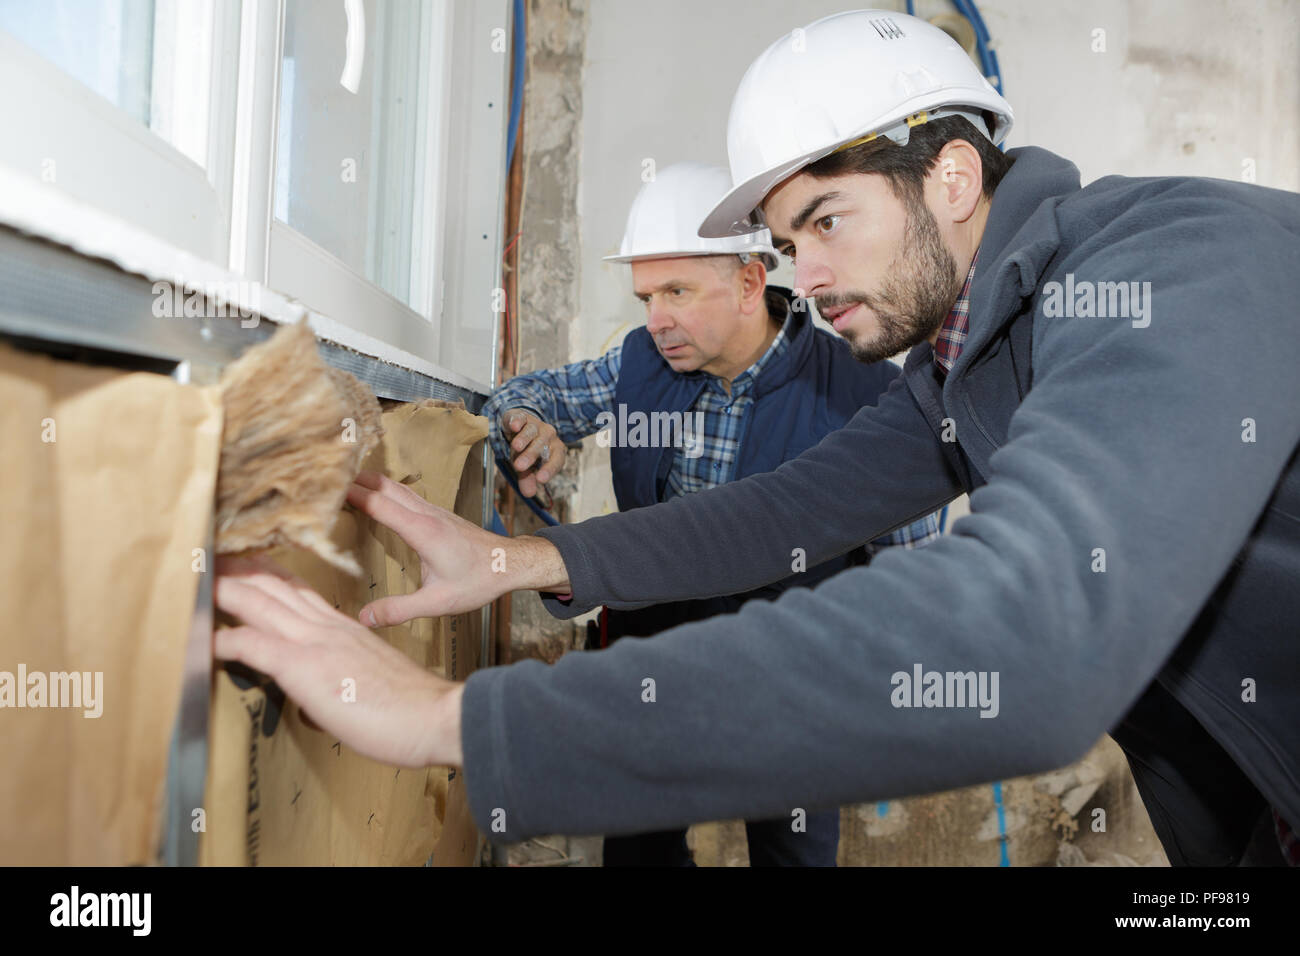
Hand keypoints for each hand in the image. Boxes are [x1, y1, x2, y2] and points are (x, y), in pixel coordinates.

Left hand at [213, 557, 462, 767]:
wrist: (435, 714)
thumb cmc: (409, 705)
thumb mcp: (371, 675)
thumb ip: (345, 670)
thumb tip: (323, 689)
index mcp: (343, 627)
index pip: (298, 589)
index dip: (268, 573)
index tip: (246, 561)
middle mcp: (326, 626)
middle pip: (273, 586)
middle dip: (237, 568)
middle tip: (209, 553)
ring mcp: (315, 643)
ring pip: (260, 602)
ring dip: (224, 589)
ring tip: (196, 576)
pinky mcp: (305, 667)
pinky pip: (254, 645)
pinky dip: (223, 639)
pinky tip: (201, 640)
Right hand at [344, 470, 537, 622]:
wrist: (510, 563)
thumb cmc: (479, 581)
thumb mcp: (438, 603)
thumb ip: (400, 610)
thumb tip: (363, 619)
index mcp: (422, 531)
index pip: (379, 503)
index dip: (351, 493)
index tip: (325, 488)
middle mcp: (426, 514)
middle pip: (384, 486)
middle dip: (354, 479)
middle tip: (324, 476)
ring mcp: (433, 510)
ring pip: (395, 486)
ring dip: (368, 480)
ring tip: (341, 480)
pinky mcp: (437, 514)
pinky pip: (405, 494)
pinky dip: (384, 489)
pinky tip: (375, 494)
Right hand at [502, 409, 565, 496]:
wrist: (520, 427)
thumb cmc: (527, 450)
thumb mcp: (527, 467)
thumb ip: (528, 479)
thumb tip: (529, 494)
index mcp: (554, 450)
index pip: (556, 460)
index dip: (549, 469)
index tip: (540, 479)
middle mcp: (548, 436)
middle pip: (541, 445)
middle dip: (531, 455)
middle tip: (519, 467)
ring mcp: (536, 425)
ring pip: (531, 431)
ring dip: (524, 439)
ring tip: (515, 448)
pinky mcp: (522, 416)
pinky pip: (521, 418)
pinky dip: (518, 422)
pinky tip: (515, 427)